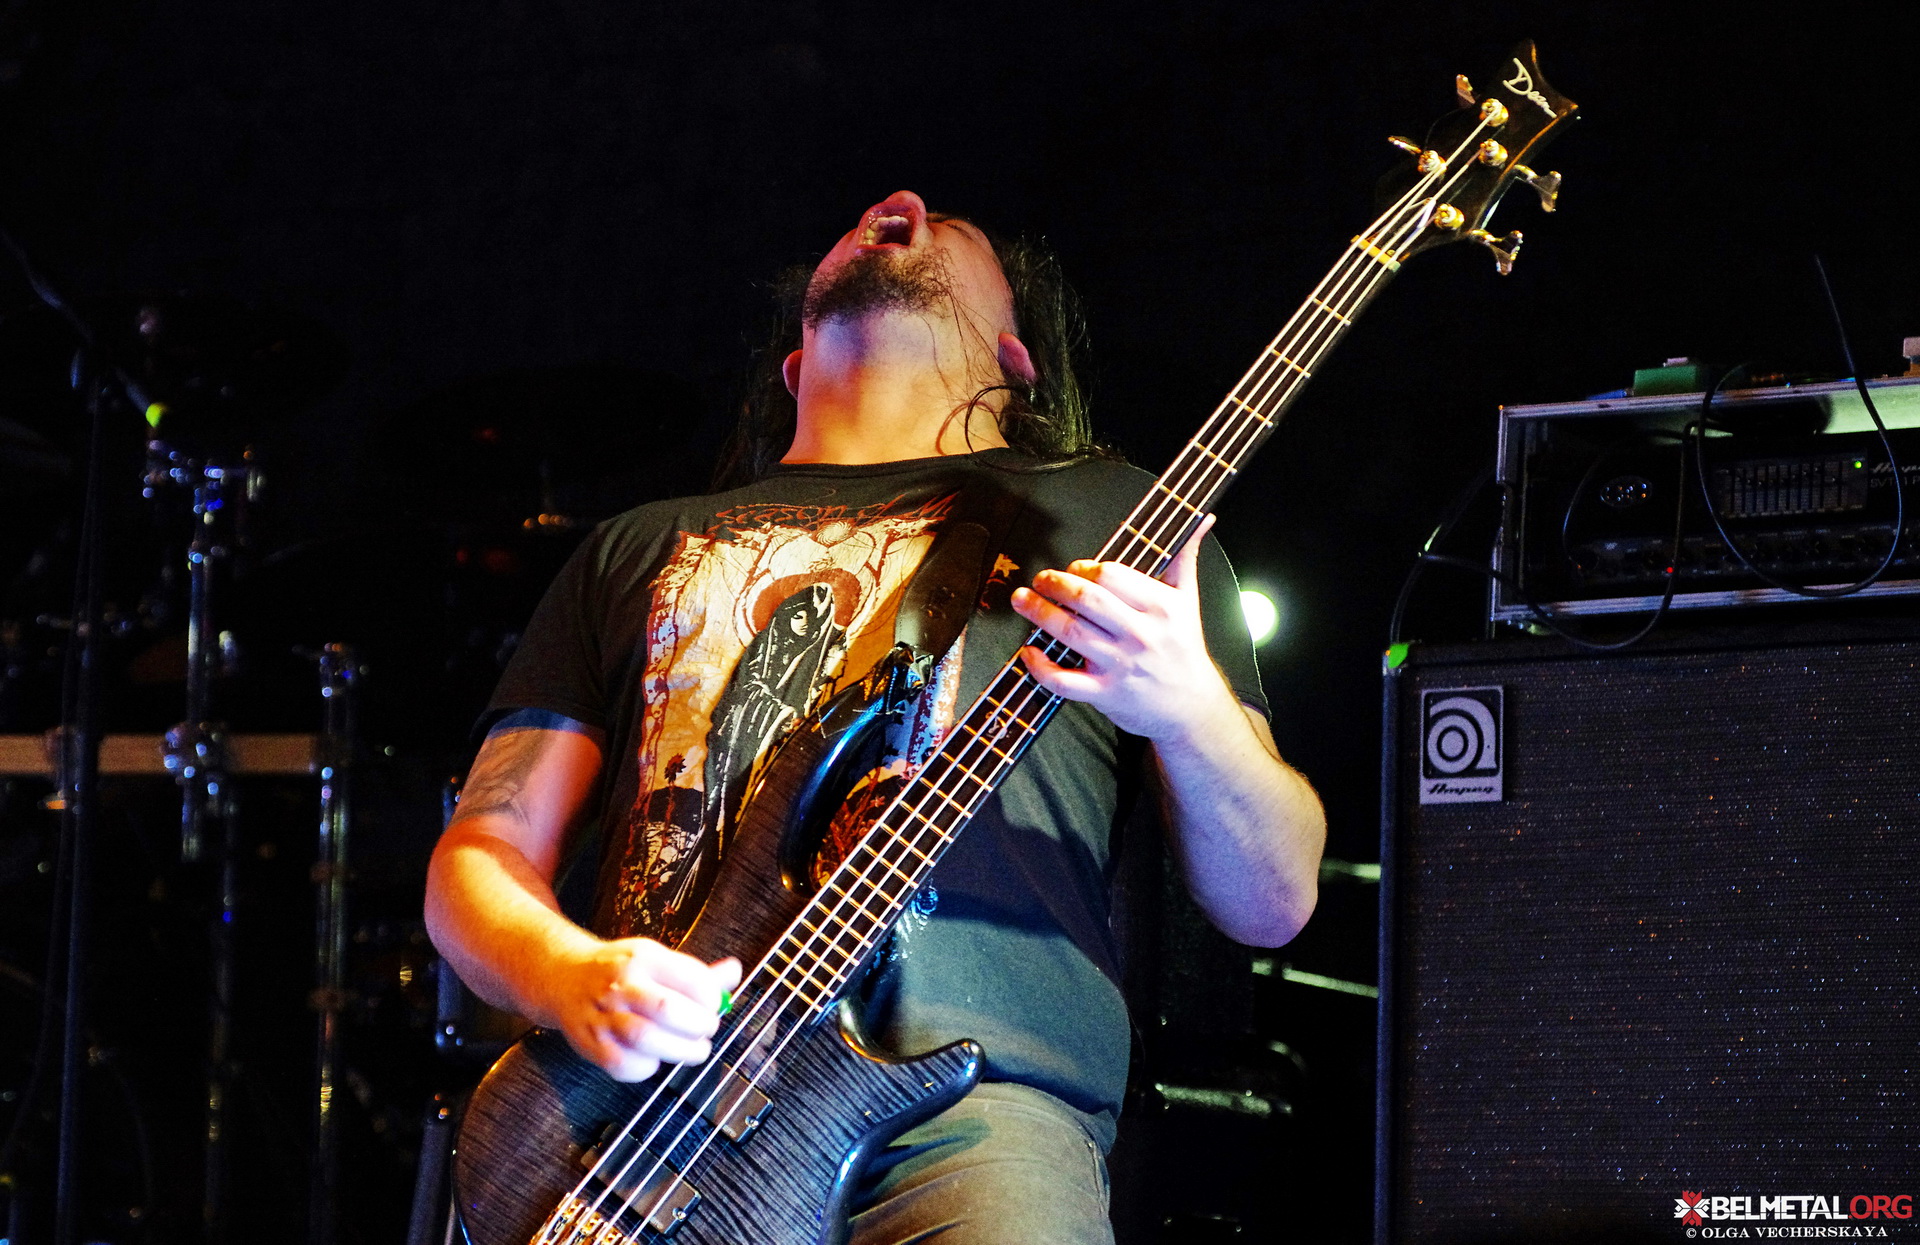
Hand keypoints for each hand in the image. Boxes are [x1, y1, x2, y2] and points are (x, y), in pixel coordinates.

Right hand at [543, 937, 742, 1082]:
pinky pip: (625, 1065)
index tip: (714, 1006)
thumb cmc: (618, 970)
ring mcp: (603, 1015)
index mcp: (643, 956)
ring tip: (694, 1050)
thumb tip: (735, 972)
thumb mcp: (656, 958)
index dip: (712, 999)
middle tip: (706, 1031)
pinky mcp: (591, 1044)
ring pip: (647, 1039)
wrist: (563, 978)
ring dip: (681, 1051)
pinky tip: (655, 1059)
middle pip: (668, 1009)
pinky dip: (648, 1068)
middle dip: (699, 1026)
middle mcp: (621, 983)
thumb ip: (696, 972)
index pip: (692, 978)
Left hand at [1009, 516, 1238, 741]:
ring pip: (1069, 632)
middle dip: (1054, 584)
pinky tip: (1029, 651)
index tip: (1073, 569)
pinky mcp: (1105, 693)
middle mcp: (1140, 633)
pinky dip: (1040, 665)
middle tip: (1039, 580)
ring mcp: (1120, 665)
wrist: (1191, 707)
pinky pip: (1063, 679)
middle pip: (1086, 599)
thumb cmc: (1184, 649)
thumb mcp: (1188, 601)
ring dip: (1038, 612)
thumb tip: (1202, 520)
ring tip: (1021, 600)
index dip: (1083, 568)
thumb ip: (1184, 558)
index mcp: (1160, 606)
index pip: (1111, 575)